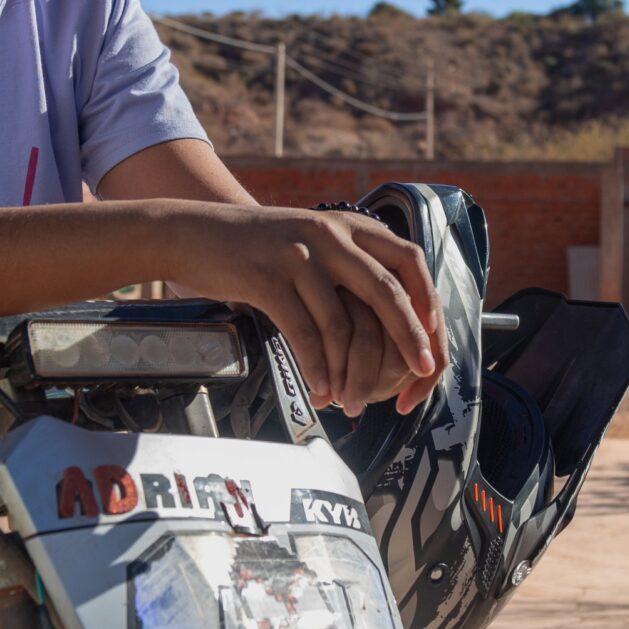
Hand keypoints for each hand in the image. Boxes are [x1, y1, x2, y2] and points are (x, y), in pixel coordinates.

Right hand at [164, 206, 443, 413]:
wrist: (194, 233)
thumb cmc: (260, 249)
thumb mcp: (314, 242)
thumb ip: (351, 268)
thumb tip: (394, 321)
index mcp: (351, 227)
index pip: (409, 263)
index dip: (427, 305)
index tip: (434, 343)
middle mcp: (331, 235)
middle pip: (387, 292)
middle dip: (410, 338)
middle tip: (421, 374)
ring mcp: (300, 255)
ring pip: (342, 322)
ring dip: (352, 370)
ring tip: (354, 402)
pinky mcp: (268, 278)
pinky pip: (303, 332)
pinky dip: (316, 368)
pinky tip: (321, 391)